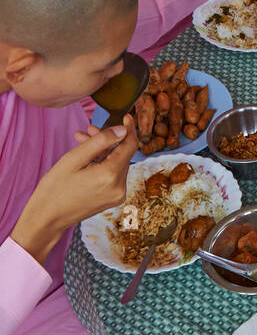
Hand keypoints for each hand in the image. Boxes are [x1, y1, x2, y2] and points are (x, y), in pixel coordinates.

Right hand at [11, 118, 136, 265]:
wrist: (47, 218)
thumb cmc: (55, 187)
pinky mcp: (112, 199)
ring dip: (102, 150)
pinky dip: (102, 163)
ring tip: (81, 140)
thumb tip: (122, 129)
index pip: (130, 146)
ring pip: (116, 163)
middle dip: (107, 139)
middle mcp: (119, 187)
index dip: (129, 129)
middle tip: (87, 129)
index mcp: (111, 176)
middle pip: (121, 154)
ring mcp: (117, 195)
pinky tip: (86, 157)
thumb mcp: (75, 158)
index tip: (125, 116)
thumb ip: (100, 141)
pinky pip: (112, 174)